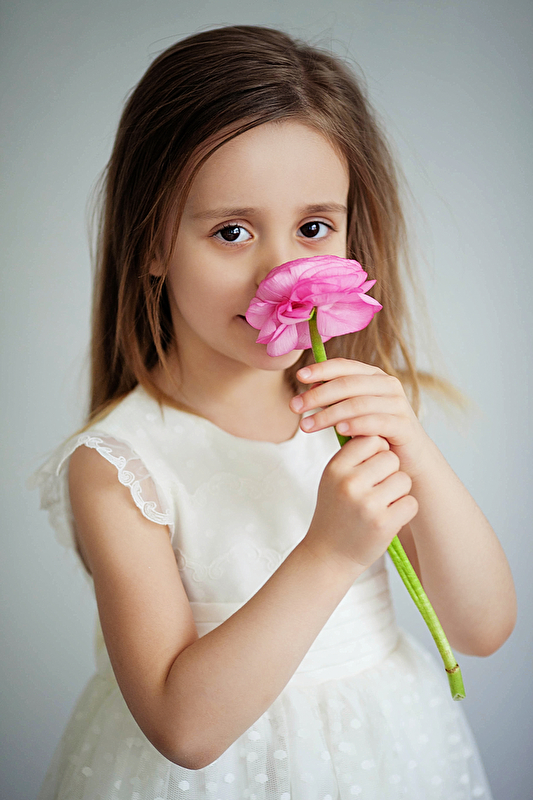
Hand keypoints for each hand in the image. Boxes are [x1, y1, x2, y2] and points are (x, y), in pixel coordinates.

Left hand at [289, 358, 430, 479]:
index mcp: (373, 377)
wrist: (409, 460)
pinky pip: (377, 422)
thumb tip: (309, 388)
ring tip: (307, 425)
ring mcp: (397, 404)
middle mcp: (387, 385)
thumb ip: (334, 400)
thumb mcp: (352, 413)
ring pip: (358, 403)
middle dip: (318, 394)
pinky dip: (356, 424)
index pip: (344, 366)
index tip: (299, 376)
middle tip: (295, 406)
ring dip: (329, 414)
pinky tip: (339, 431)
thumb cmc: (375, 435)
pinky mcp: (404, 425)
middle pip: (347, 384)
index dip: (321, 369)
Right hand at [303, 435, 417, 571]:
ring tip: (379, 506)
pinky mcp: (383, 523)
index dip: (376, 452)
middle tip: (373, 491)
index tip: (368, 468)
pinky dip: (404, 511)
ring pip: (403, 480)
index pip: (371, 439)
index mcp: (335, 468)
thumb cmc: (335, 511)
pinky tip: (387, 520)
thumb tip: (378, 424)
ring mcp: (367, 504)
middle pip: (391, 458)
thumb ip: (353, 455)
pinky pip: (411, 503)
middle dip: (388, 473)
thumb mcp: (333, 478)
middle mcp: (349, 483)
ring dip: (398, 493)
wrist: (328, 555)